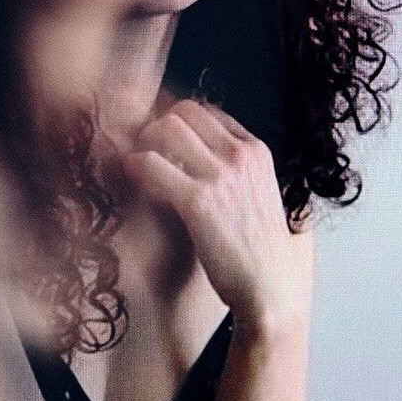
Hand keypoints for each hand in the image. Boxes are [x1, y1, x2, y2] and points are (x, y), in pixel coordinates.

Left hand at [122, 99, 313, 342]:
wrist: (270, 289)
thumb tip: (200, 158)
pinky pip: (150, 164)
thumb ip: (237, 170)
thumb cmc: (260, 249)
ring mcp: (220, 176)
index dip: (180, 123)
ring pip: (166, 128)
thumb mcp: (260, 194)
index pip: (209, 112)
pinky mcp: (197, 202)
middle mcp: (240, 156)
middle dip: (159, 126)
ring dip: (144, 142)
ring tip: (137, 166)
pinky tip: (131, 180)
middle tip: (146, 151)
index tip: (165, 143)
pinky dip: (134, 167)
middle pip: (185, 111)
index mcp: (257, 151)